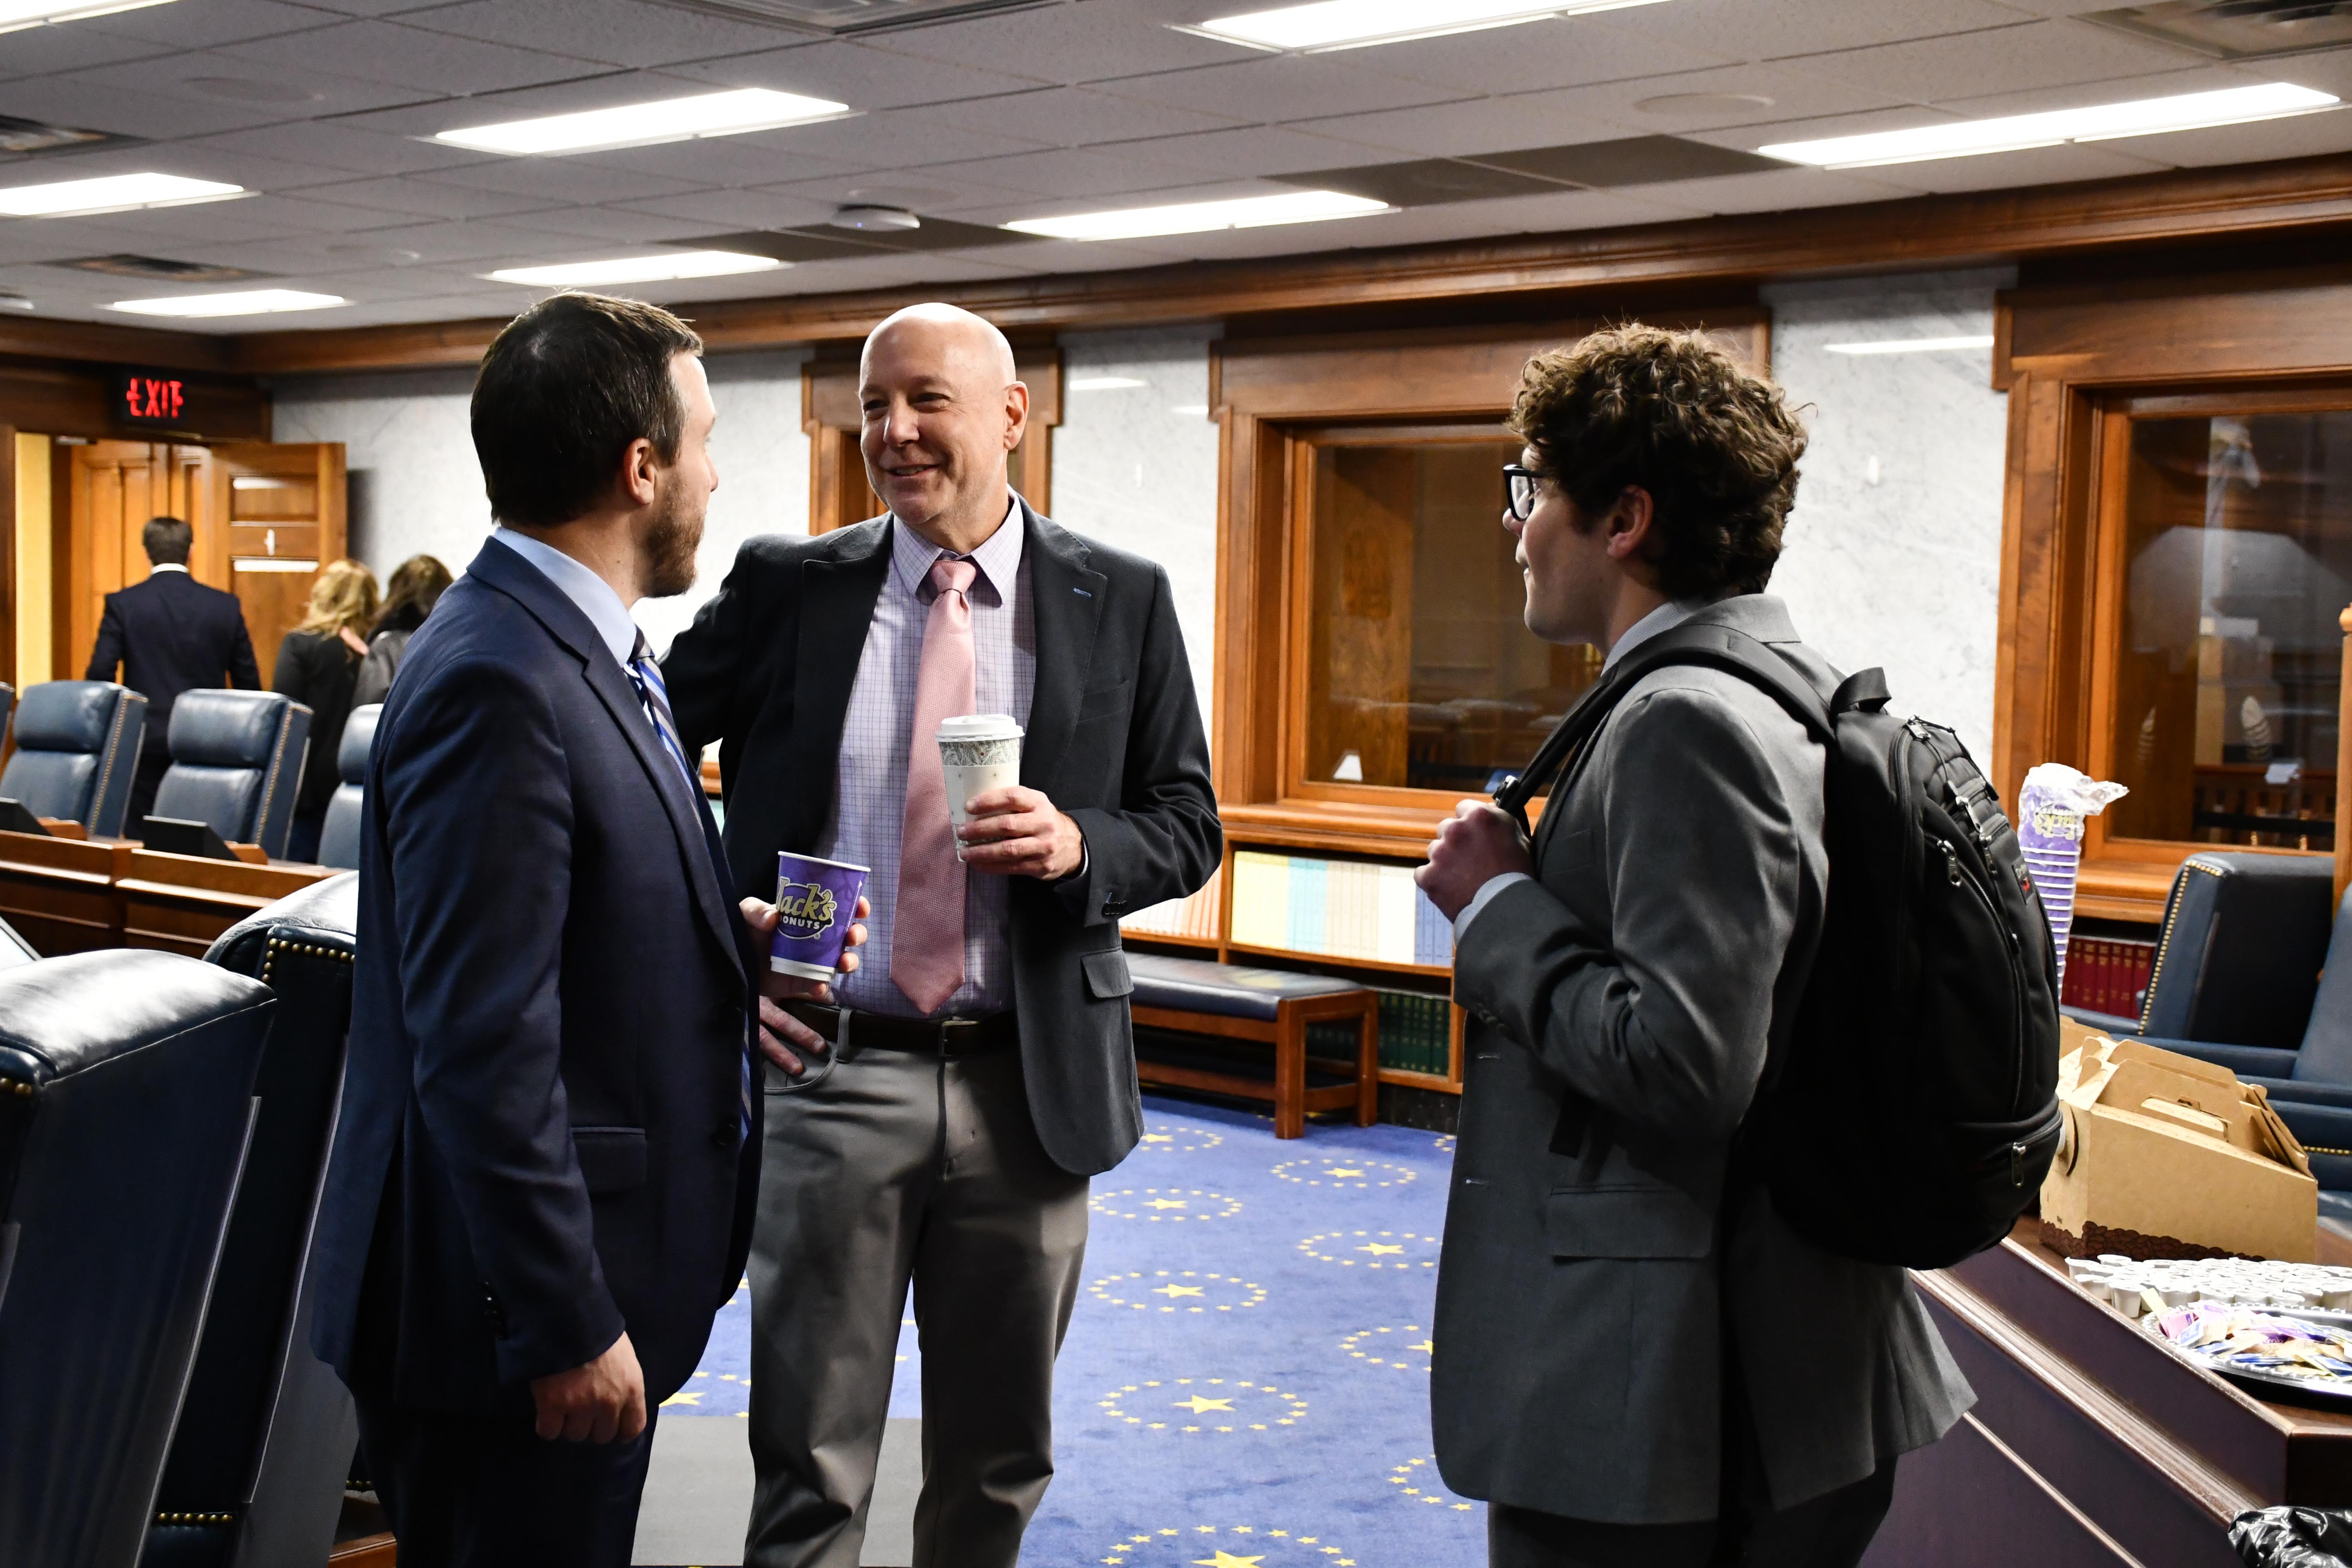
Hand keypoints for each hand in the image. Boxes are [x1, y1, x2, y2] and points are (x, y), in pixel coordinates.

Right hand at [530, 1331, 644, 1443]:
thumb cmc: (599, 1332)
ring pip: (575, 1435)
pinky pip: (549, 1432)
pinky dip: (546, 1424)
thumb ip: (624, 1384)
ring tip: (564, 1404)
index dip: (620, 1431)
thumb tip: (618, 1402)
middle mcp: (609, 1402)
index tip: (610, 1426)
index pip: (633, 1428)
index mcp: (632, 1389)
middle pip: (602, 1436)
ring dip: (568, 1424)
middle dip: (592, 1425)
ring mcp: (581, 1406)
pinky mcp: (553, 1406)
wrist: (568, 1317)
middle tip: (581, 1409)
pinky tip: (547, 1410)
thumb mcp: (624, 1357)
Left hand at [739, 894, 868, 1074]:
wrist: (732, 963)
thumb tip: (774, 917)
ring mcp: (813, 960)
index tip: (861, 907)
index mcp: (808, 915)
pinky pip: (821, 984)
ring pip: (842, 960)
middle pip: (848, 934)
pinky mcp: (804, 981)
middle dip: (857, 934)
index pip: (838, 906)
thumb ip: (756, 911)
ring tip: (843, 963)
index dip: (855, 905)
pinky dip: (823, 987)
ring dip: (849, 961)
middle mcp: (817, 937)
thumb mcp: (745, 913)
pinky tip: (818, 987)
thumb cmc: (742, 932)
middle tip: (852, 936)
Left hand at [957, 785, 1084, 880]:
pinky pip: (1011, 867)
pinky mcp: (1041, 866)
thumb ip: (1012, 803)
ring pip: (1007, 849)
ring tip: (964, 852)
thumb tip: (972, 807)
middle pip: (1007, 825)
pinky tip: (977, 864)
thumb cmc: (1041, 820)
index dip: (989, 801)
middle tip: (961, 832)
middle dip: (979, 829)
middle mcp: (1044, 823)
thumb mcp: (1034, 804)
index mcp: (1039, 802)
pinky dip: (991, 866)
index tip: (969, 806)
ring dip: (982, 852)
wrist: (1071, 845)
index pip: (1013, 797)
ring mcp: (1044, 846)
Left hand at [1415, 800, 1533, 922]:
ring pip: (1435, 851)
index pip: (1463, 808)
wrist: (1507, 912)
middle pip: (1447, 828)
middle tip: (1471, 861)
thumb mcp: (1519, 838)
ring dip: (1445, 861)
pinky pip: (1424, 874)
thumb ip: (1498, 821)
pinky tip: (1451, 890)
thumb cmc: (1518, 876)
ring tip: (1465, 879)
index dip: (1470, 823)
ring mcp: (1440, 853)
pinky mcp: (1428, 876)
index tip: (1475, 835)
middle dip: (1456, 841)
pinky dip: (1434, 881)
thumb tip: (1488, 811)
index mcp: (1479, 816)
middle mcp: (1456, 829)